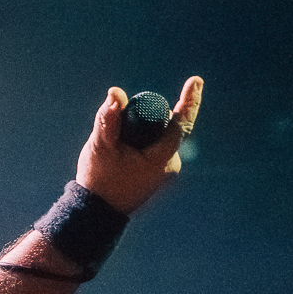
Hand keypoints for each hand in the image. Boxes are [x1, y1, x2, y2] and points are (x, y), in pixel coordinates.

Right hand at [77, 76, 201, 213]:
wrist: (97, 212)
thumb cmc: (100, 180)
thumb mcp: (100, 146)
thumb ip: (109, 118)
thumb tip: (116, 93)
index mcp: (161, 158)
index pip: (180, 123)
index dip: (188, 101)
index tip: (195, 81)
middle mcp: (170, 165)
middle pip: (165, 127)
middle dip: (147, 118)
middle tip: (123, 125)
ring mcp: (165, 171)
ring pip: (158, 138)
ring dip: (141, 132)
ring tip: (116, 148)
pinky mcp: (157, 174)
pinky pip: (154, 148)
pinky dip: (141, 142)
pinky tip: (122, 153)